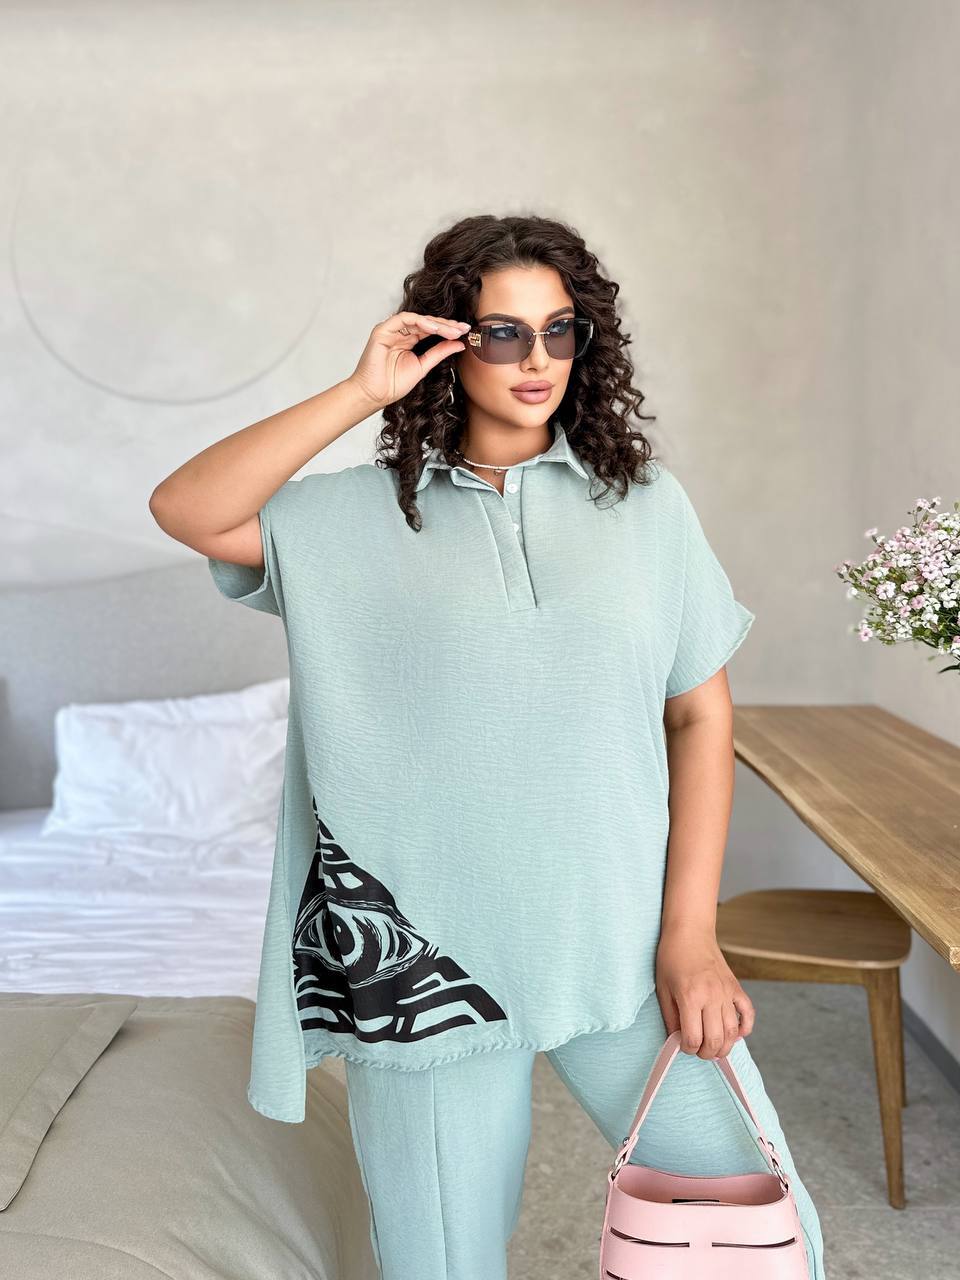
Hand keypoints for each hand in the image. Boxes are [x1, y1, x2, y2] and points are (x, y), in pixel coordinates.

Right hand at [347, 311, 470, 409]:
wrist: (375, 394)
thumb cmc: (393, 384)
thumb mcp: (423, 366)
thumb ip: (439, 353)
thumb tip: (460, 344)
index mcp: (409, 340)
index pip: (432, 330)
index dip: (448, 330)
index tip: (465, 332)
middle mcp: (401, 333)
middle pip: (427, 323)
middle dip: (447, 325)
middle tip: (463, 328)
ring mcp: (391, 330)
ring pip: (418, 319)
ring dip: (437, 323)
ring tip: (452, 329)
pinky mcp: (382, 330)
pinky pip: (403, 319)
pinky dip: (420, 322)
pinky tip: (434, 328)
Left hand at [654, 924, 754, 1059]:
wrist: (690, 932)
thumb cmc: (671, 957)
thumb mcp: (663, 988)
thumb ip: (670, 1018)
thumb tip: (677, 1041)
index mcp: (690, 996)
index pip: (693, 1038)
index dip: (687, 1048)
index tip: (683, 1045)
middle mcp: (712, 996)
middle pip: (715, 1039)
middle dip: (707, 1053)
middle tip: (698, 1051)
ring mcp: (727, 991)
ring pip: (733, 1031)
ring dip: (725, 1046)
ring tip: (714, 1047)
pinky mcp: (736, 987)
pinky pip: (748, 1013)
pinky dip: (745, 1028)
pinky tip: (736, 1034)